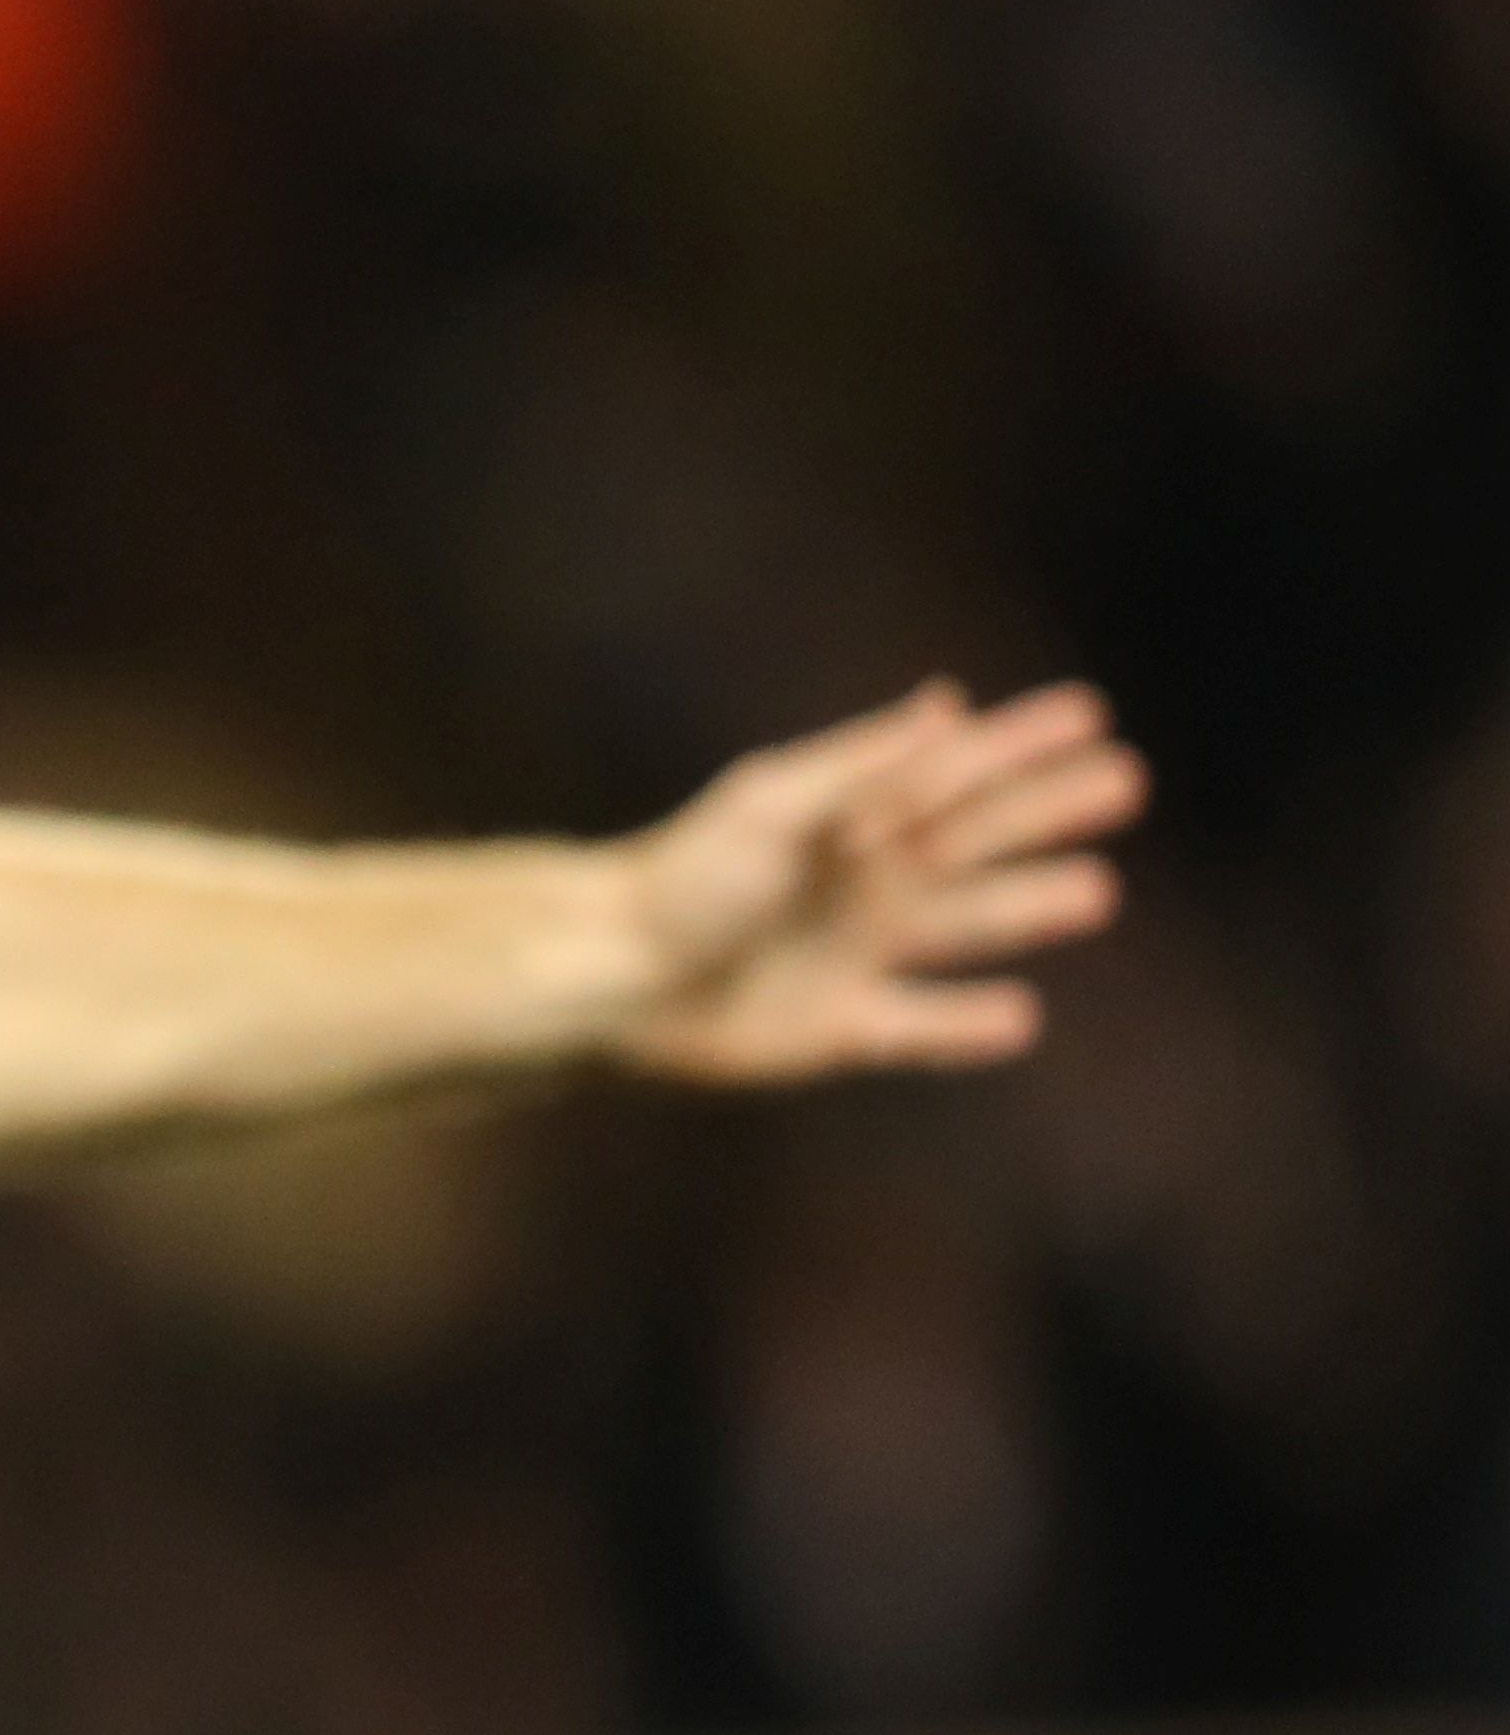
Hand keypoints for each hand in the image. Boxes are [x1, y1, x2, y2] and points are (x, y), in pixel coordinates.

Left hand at [616, 680, 1141, 1086]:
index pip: (952, 773)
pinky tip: (1022, 1016)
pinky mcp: (837, 1029)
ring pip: (966, 926)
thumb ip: (864, 768)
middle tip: (1126, 784)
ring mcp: (854, 955)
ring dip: (1028, 908)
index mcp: (845, 819)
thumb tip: (949, 705)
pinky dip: (967, 1026)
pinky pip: (920, 1028)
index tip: (1090, 713)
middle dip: (1048, 814)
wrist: (608, 977)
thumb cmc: (682, 879)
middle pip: (977, 841)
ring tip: (1096, 892)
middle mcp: (860, 882)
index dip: (1020, 744)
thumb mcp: (774, 808)